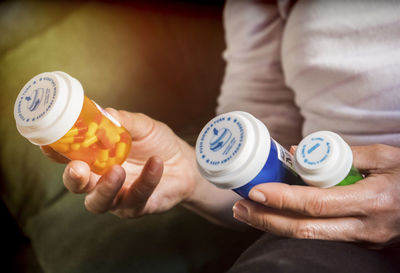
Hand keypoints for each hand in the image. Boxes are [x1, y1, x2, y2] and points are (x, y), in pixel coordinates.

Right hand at [41, 109, 198, 217]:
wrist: (185, 163)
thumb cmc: (157, 144)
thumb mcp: (141, 127)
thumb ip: (123, 121)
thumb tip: (105, 112)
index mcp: (96, 159)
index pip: (68, 158)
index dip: (55, 153)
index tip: (48, 143)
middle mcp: (101, 180)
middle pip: (78, 186)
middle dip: (73, 178)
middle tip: (78, 168)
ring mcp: (118, 197)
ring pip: (100, 202)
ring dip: (105, 188)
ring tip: (117, 170)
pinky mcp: (139, 206)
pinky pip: (138, 196)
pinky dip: (147, 179)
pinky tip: (156, 163)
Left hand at [233, 144, 399, 245]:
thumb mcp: (383, 156)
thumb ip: (341, 154)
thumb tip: (298, 153)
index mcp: (370, 202)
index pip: (315, 205)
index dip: (282, 199)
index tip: (256, 191)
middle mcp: (363, 227)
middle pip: (304, 230)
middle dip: (266, 219)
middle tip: (240, 206)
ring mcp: (361, 239)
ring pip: (308, 237)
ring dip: (273, 225)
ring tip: (248, 212)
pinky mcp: (358, 242)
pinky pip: (318, 236)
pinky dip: (292, 226)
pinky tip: (274, 215)